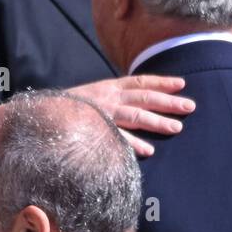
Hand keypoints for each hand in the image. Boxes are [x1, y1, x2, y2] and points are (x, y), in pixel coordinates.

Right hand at [69, 74, 194, 155]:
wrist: (41, 114)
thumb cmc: (67, 108)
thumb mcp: (90, 96)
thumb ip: (109, 99)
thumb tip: (128, 104)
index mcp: (108, 86)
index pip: (140, 81)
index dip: (162, 82)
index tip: (182, 83)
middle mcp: (109, 98)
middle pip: (145, 97)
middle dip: (169, 102)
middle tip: (190, 106)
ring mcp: (103, 114)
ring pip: (136, 116)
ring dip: (158, 122)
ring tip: (177, 128)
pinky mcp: (95, 130)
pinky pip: (118, 138)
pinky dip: (133, 144)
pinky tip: (148, 150)